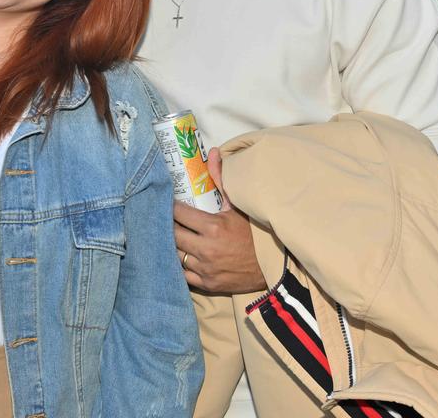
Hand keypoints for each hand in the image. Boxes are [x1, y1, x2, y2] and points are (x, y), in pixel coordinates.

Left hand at [173, 147, 265, 294]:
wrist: (273, 266)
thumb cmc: (254, 232)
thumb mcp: (238, 205)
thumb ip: (221, 179)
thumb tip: (213, 152)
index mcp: (213, 227)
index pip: (178, 213)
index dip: (170, 207)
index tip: (166, 202)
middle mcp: (206, 249)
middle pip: (172, 234)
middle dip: (167, 225)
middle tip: (164, 218)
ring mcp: (205, 269)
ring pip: (175, 254)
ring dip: (172, 245)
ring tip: (170, 235)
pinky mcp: (207, 284)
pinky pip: (183, 274)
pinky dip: (180, 264)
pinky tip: (180, 255)